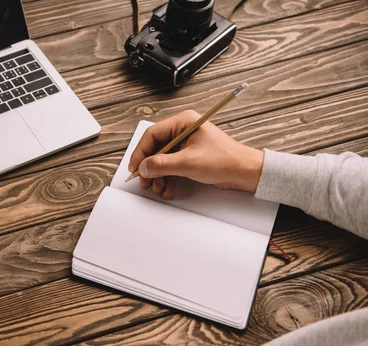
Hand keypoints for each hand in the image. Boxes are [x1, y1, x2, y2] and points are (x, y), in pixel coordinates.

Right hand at [128, 110, 263, 198]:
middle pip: (155, 149)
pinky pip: (171, 166)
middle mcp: (183, 131)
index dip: (140, 152)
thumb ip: (162, 164)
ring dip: (158, 176)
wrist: (246, 173)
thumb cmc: (225, 160)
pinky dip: (167, 179)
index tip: (135, 168)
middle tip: (145, 182)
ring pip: (161, 160)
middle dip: (149, 168)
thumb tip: (143, 167)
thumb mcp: (188, 163)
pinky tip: (168, 188)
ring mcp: (186, 144)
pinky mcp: (189, 156)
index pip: (152, 135)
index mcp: (183, 122)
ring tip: (159, 188)